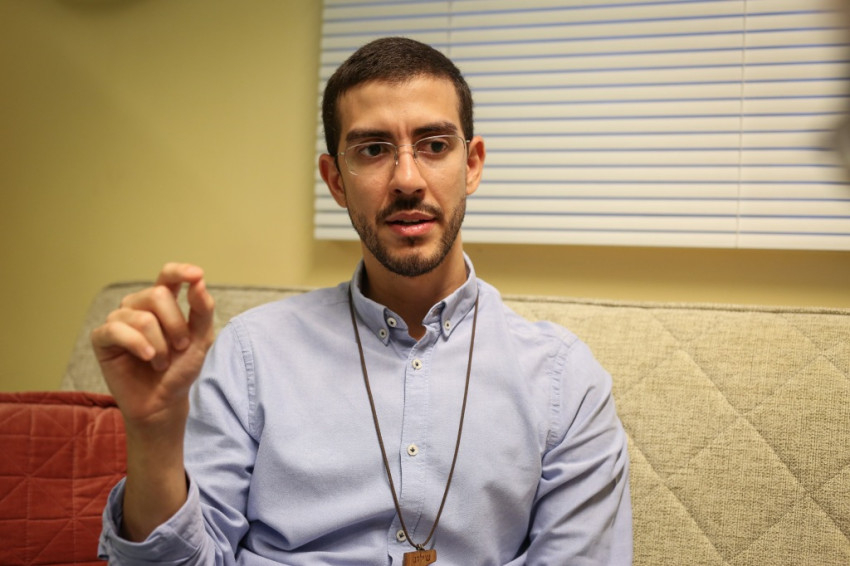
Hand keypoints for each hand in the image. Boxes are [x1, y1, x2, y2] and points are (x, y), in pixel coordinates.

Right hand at [91, 263, 215, 429]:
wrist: (164, 401)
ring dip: (160, 344)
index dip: (180, 272)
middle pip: (158, 295)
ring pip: (142, 317)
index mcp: (162, 302)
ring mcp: (119, 320)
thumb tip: (199, 282)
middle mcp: (138, 306)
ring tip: (161, 361)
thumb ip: (202, 310)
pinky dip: (138, 345)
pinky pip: (117, 330)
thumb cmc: (181, 368)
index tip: (196, 275)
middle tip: (180, 347)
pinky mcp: (102, 338)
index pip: (167, 276)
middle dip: (176, 325)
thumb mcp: (201, 339)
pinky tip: (148, 358)